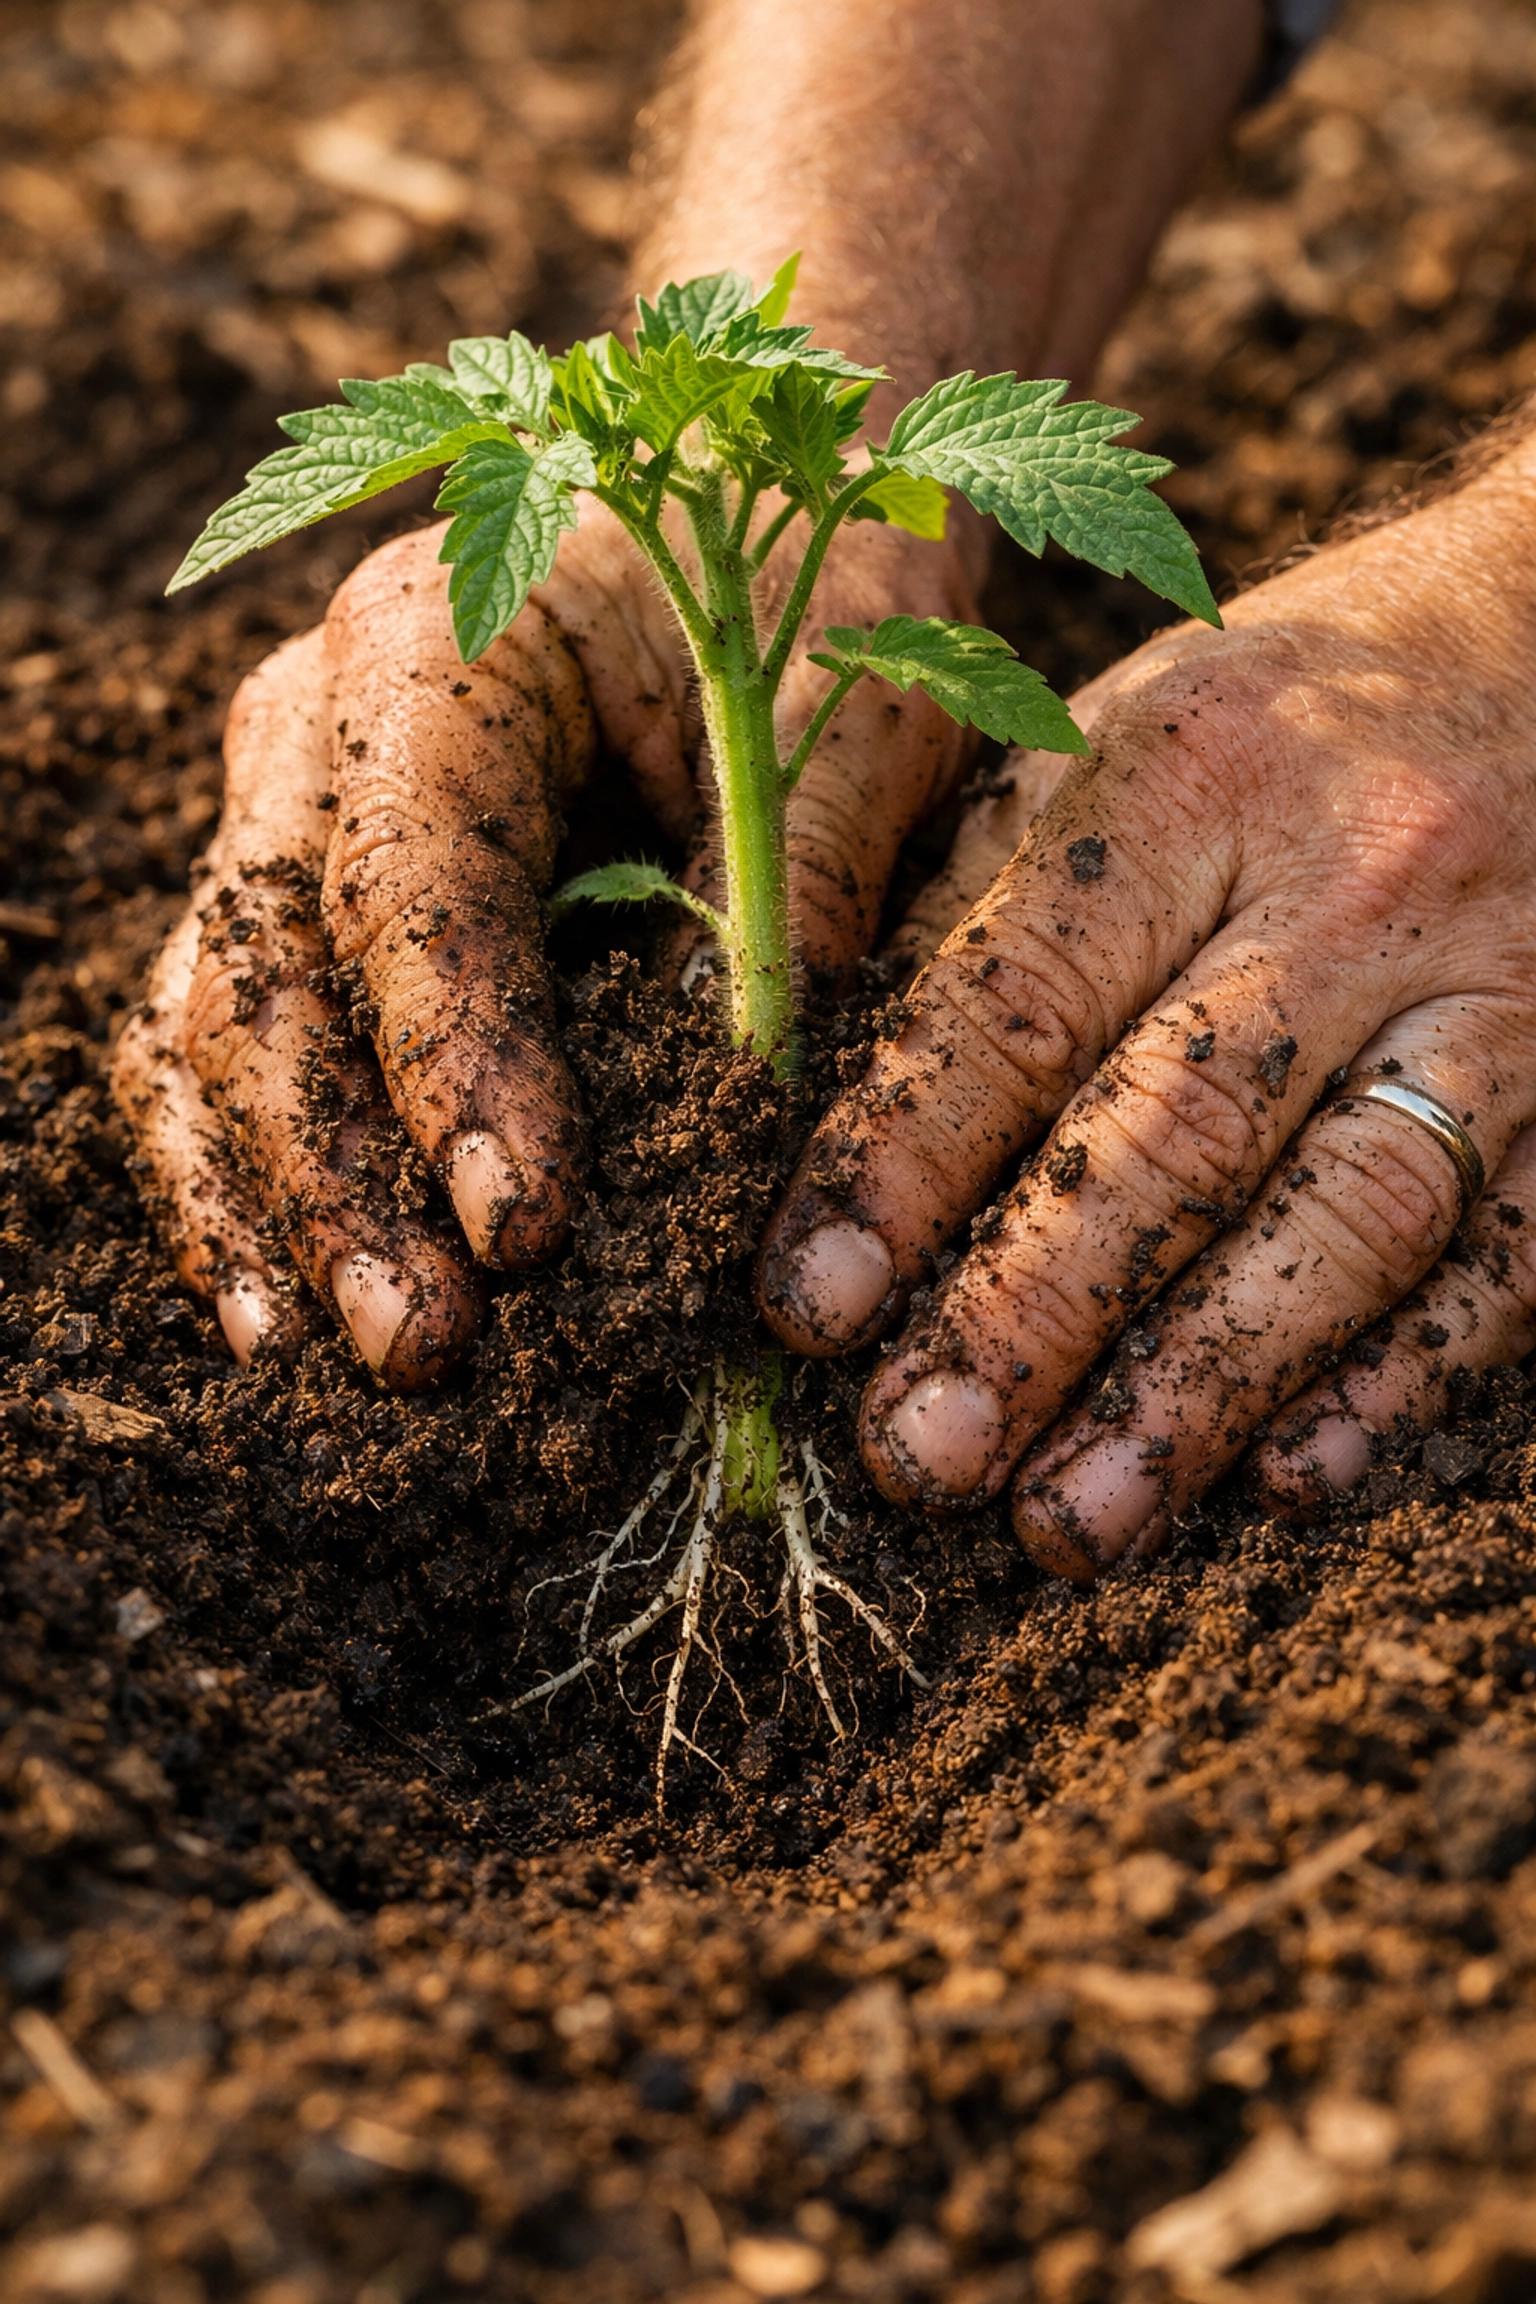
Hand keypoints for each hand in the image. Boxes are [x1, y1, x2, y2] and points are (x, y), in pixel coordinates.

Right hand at [114, 505, 973, 1385]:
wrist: (753, 480)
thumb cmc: (812, 580)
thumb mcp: (852, 712)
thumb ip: (798, 890)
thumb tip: (760, 1128)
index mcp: (440, 645)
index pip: (409, 886)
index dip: (456, 1071)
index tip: (532, 1237)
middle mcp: (316, 727)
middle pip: (263, 975)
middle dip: (340, 1183)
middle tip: (431, 1350)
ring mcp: (285, 811)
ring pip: (205, 1025)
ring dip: (267, 1205)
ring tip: (339, 1363)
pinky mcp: (303, 892)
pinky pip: (226, 1040)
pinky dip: (251, 1174)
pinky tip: (296, 1302)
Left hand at [759, 433, 1535, 1574]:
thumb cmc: (1280, 710)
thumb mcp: (1107, 734)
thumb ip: (967, 899)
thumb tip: (796, 1087)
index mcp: (1189, 777)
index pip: (1019, 999)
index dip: (900, 1164)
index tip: (806, 1306)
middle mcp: (1352, 883)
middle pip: (1175, 1130)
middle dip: (1032, 1314)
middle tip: (917, 1458)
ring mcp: (1498, 993)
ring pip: (1344, 1221)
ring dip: (1200, 1392)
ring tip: (1071, 1524)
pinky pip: (1506, 1260)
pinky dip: (1395, 1381)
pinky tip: (1289, 1480)